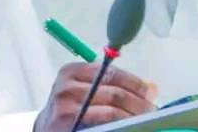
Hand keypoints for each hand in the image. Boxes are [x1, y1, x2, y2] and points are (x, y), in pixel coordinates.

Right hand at [34, 62, 157, 131]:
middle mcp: (67, 85)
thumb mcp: (86, 92)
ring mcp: (66, 106)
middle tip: (152, 111)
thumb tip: (151, 88)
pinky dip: (121, 125)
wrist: (45, 131)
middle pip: (114, 91)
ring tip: (145, 121)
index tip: (150, 93)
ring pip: (111, 110)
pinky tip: (129, 127)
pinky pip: (103, 124)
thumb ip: (112, 87)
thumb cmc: (68, 111)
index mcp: (73, 71)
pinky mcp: (67, 122)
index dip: (135, 83)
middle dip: (138, 102)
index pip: (111, 73)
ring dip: (133, 116)